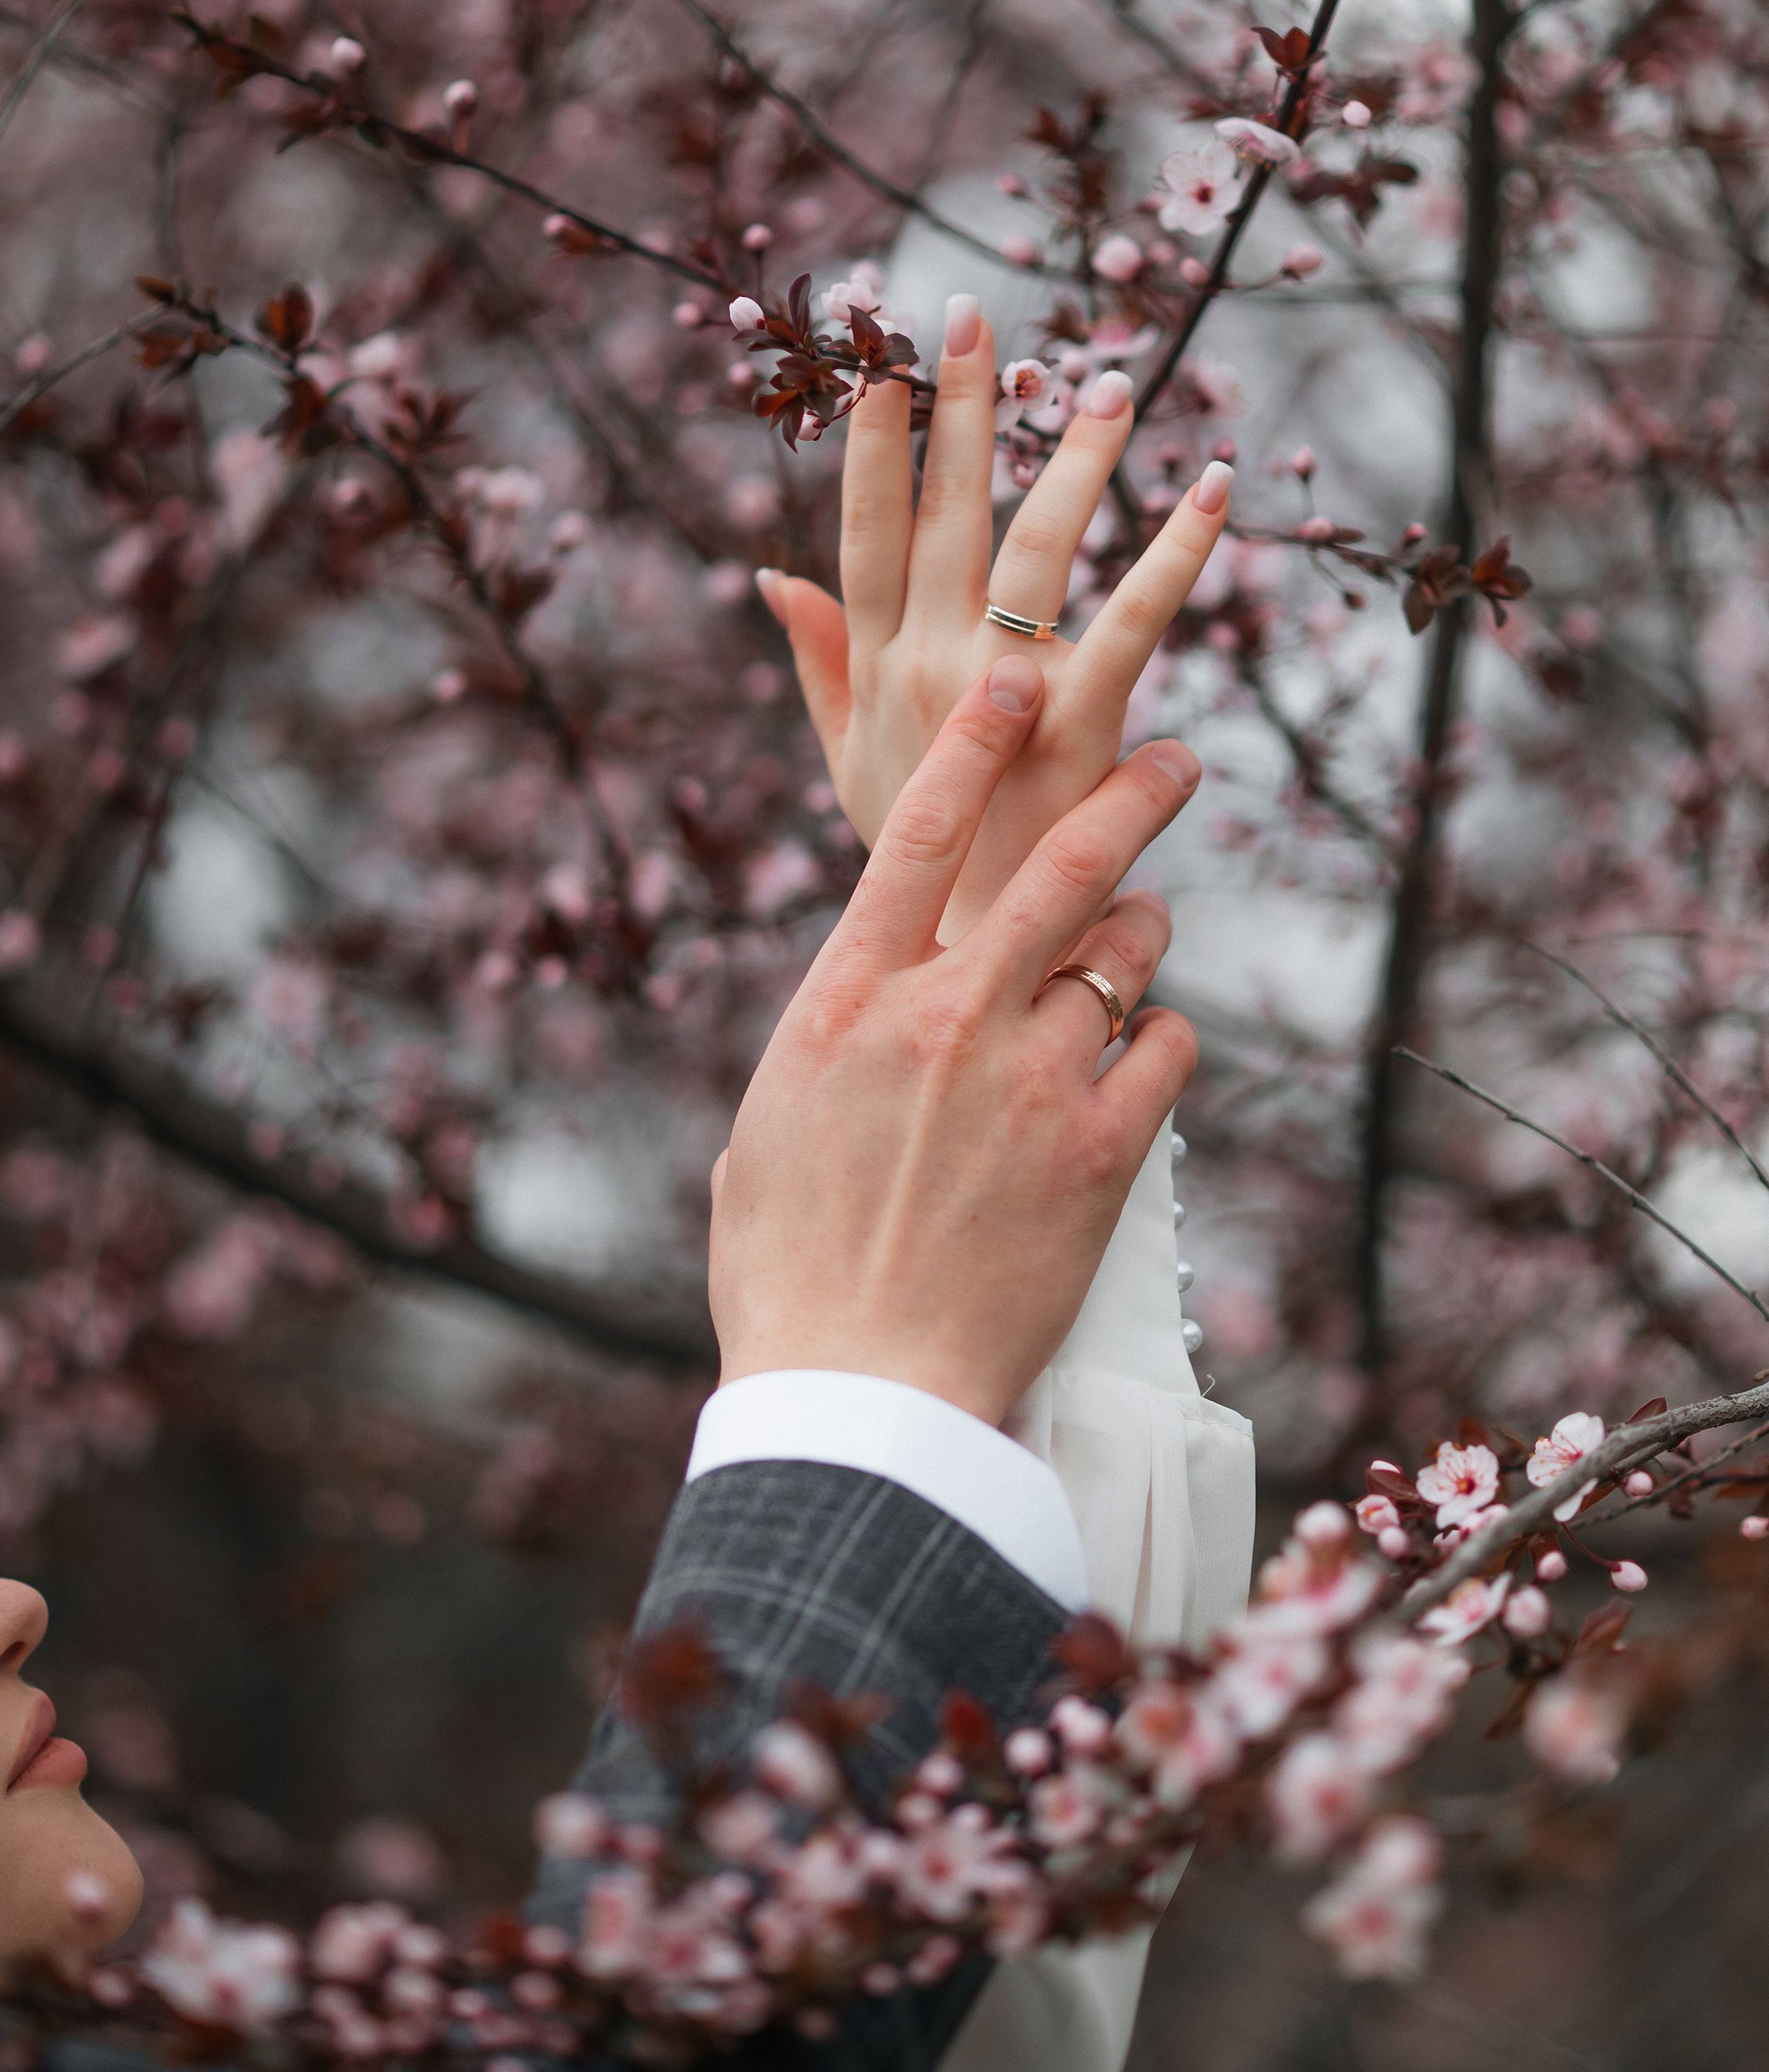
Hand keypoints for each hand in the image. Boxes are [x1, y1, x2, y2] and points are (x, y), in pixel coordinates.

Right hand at [708, 657, 1200, 1424]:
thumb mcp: (766, 1128)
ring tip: (1126, 966)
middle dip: (1129, 793)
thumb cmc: (789, 1274)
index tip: (1016, 675)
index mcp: (844, 1001)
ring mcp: (1028, 1079)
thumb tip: (858, 1007)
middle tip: (1174, 759)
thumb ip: (825, 1043)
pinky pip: (1168, 1049)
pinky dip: (1159, 1048)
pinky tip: (1135, 1075)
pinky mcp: (1103, 1152)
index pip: (918, 831)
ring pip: (1130, 953)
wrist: (860, 1397)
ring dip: (1139, 944)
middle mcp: (942, 1017)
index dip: (973, 739)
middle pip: (1059, 861)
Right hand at [756, 294, 1232, 935]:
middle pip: (944, 515)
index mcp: (877, 667)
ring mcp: (1003, 693)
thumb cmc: (924, 860)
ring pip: (1037, 546)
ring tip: (1112, 378)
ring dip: (1077, 457)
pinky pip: (1135, 618)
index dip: (871, 442)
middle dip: (960, 410)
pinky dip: (1179, 549)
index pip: (866, 531)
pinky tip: (1217, 487)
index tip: (882, 357)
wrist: (979, 962)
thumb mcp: (851, 762)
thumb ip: (819, 661)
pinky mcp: (1081, 724)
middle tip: (975, 316)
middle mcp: (929, 668)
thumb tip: (773, 575)